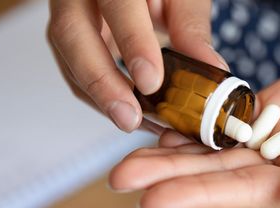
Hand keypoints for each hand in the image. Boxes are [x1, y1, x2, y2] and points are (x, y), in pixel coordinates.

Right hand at [47, 0, 226, 131]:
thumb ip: (191, 27)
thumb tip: (211, 68)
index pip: (118, 5)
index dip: (133, 43)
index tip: (151, 82)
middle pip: (72, 35)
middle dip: (101, 82)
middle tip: (130, 117)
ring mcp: (67, 17)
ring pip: (69, 59)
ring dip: (101, 98)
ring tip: (136, 123)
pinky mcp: (69, 43)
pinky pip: (76, 74)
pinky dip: (104, 100)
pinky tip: (136, 116)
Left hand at [109, 41, 279, 207]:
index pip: (246, 195)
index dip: (200, 197)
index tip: (152, 199)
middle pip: (221, 174)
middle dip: (172, 176)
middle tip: (119, 177)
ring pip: (221, 145)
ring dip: (176, 150)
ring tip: (129, 155)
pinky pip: (235, 112)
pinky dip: (203, 117)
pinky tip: (171, 120)